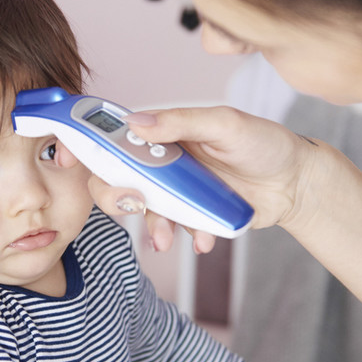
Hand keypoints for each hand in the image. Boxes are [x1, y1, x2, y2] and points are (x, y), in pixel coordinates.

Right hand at [64, 106, 319, 253]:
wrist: (295, 184)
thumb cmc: (264, 143)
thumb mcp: (226, 124)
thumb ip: (181, 121)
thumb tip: (136, 123)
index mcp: (163, 131)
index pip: (112, 133)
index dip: (83, 142)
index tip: (66, 157)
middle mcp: (161, 160)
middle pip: (114, 178)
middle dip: (114, 196)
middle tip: (134, 204)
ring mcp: (174, 190)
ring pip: (141, 211)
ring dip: (150, 228)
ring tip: (169, 239)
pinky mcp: (190, 215)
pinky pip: (174, 231)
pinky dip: (186, 238)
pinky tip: (206, 239)